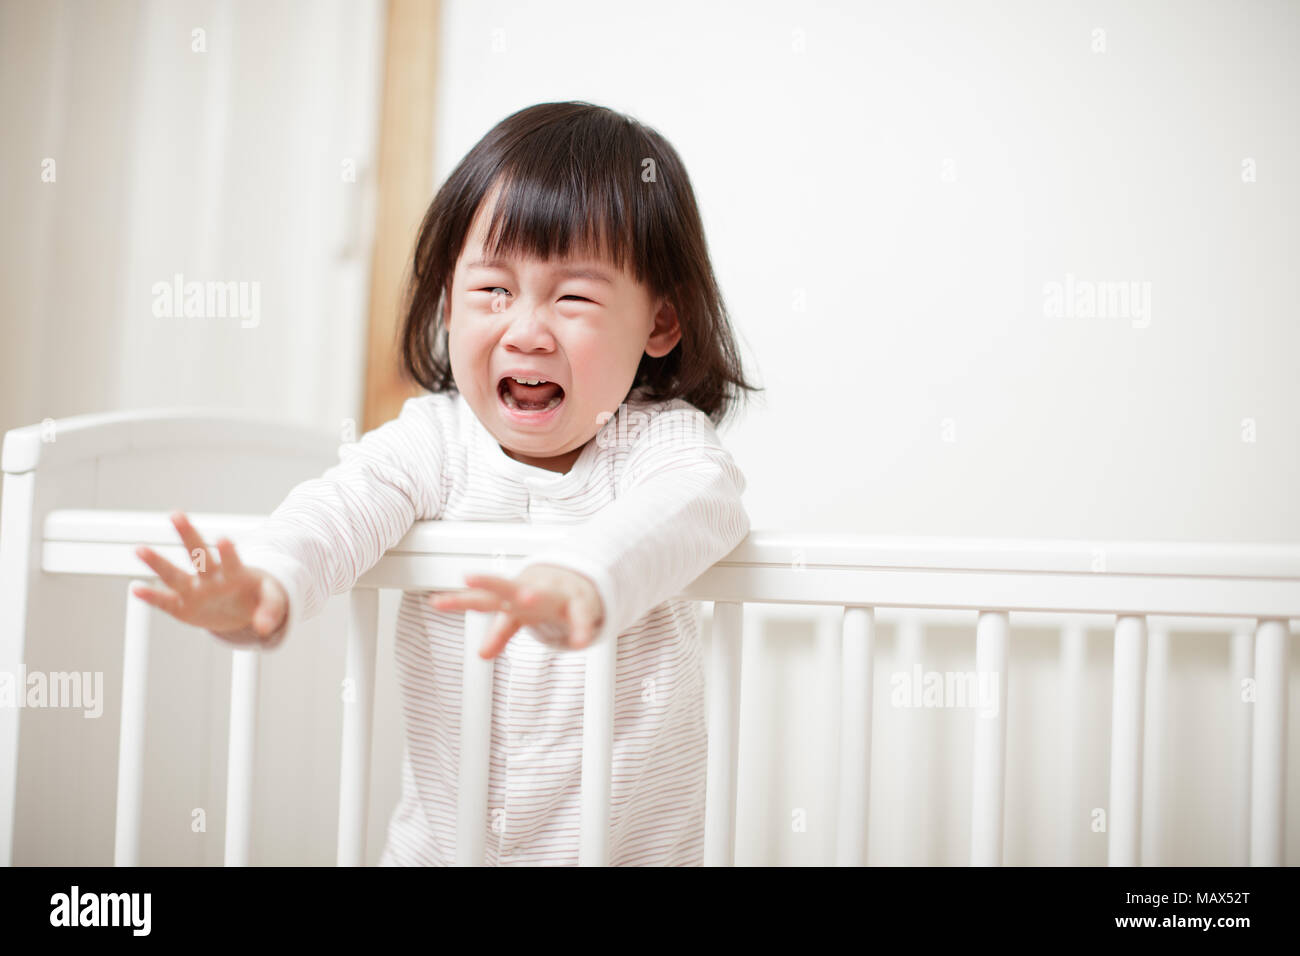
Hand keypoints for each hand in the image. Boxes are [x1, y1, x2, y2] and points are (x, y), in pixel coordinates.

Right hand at [130, 510, 289, 648]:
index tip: (223, 539)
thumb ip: (272, 610)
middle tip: (176, 514)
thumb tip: (264, 629)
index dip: (228, 552)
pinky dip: (151, 597)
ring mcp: (194, 590)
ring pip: (175, 575)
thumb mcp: (271, 599)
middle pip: (198, 555)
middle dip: (188, 535)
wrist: (241, 608)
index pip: (232, 560)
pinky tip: (135, 588)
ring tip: (139, 549)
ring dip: (158, 563)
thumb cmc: (256, 595)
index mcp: (235, 572)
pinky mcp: (182, 606)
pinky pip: (165, 601)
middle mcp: (211, 577)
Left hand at [428, 564, 604, 659]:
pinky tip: (581, 642)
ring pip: (545, 593)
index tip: (437, 602)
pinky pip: (581, 615)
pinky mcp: (580, 603)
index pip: (481, 598)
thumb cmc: (541, 597)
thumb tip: (481, 654)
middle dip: (489, 582)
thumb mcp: (518, 616)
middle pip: (507, 586)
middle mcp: (530, 590)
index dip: (459, 601)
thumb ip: (500, 633)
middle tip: (469, 578)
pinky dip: (581, 628)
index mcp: (511, 596)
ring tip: (526, 597)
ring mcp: (555, 593)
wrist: (579, 581)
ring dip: (535, 594)